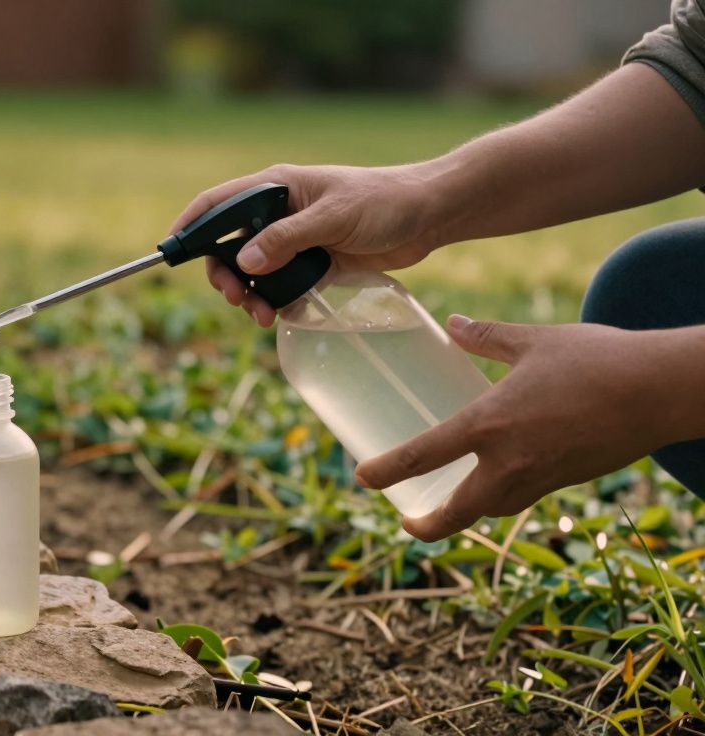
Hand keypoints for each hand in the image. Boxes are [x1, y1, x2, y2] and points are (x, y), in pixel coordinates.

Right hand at [172, 164, 446, 325]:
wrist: (429, 215)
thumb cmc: (384, 202)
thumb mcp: (333, 217)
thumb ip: (287, 238)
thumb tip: (244, 262)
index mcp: (275, 188)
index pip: (216, 204)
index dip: (190, 226)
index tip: (171, 252)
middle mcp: (277, 213)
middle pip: (227, 245)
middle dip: (223, 274)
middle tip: (236, 297)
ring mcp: (293, 240)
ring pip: (251, 271)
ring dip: (248, 294)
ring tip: (260, 313)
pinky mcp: (311, 263)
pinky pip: (278, 285)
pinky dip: (272, 301)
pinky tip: (278, 314)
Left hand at [353, 316, 692, 541]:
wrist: (662, 391)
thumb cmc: (598, 359)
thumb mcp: (534, 341)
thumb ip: (487, 337)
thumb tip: (453, 324)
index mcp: (489, 425)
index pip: (421, 456)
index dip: (385, 471)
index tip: (361, 479)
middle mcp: (510, 462)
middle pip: (456, 513)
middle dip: (426, 526)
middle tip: (406, 522)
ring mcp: (542, 478)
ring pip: (492, 509)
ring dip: (466, 512)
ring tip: (447, 502)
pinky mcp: (568, 481)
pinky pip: (524, 498)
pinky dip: (503, 497)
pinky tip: (500, 480)